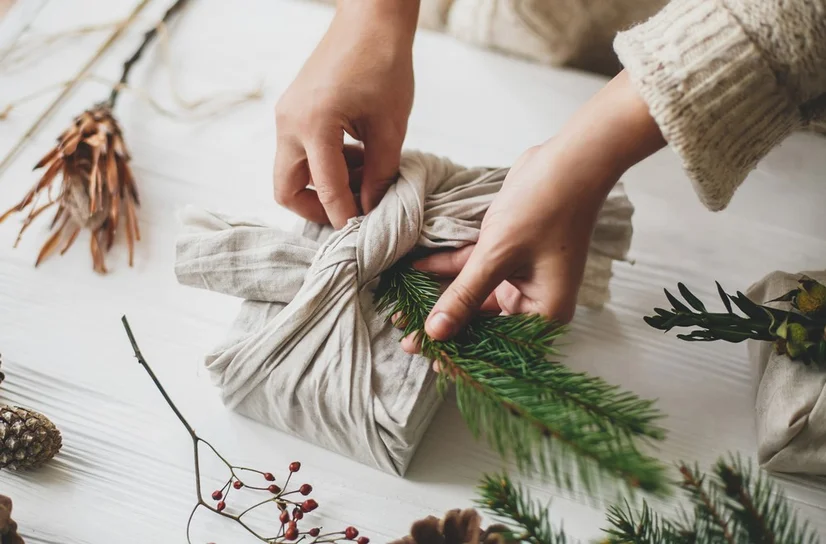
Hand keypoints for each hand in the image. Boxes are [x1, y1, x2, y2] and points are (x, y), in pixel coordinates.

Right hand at [273, 1, 418, 227]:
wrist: (370, 20)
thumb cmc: (384, 64)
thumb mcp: (390, 126)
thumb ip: (380, 174)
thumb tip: (372, 209)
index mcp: (314, 125)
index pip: (326, 190)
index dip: (346, 217)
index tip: (363, 236)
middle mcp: (288, 123)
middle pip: (286, 190)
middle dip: (317, 209)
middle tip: (353, 213)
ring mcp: (285, 116)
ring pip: (291, 172)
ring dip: (322, 185)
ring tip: (363, 177)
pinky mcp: (291, 111)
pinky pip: (298, 152)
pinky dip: (321, 165)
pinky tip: (354, 157)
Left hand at [407, 71, 665, 349]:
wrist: (568, 160)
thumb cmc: (545, 209)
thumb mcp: (497, 256)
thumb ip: (464, 296)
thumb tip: (436, 332)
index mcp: (544, 312)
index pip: (497, 345)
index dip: (462, 354)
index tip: (429, 360)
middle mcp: (534, 300)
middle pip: (482, 323)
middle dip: (444, 326)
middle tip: (407, 338)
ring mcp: (520, 276)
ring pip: (472, 294)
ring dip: (440, 296)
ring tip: (402, 309)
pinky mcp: (508, 253)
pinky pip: (472, 268)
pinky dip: (447, 268)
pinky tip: (415, 270)